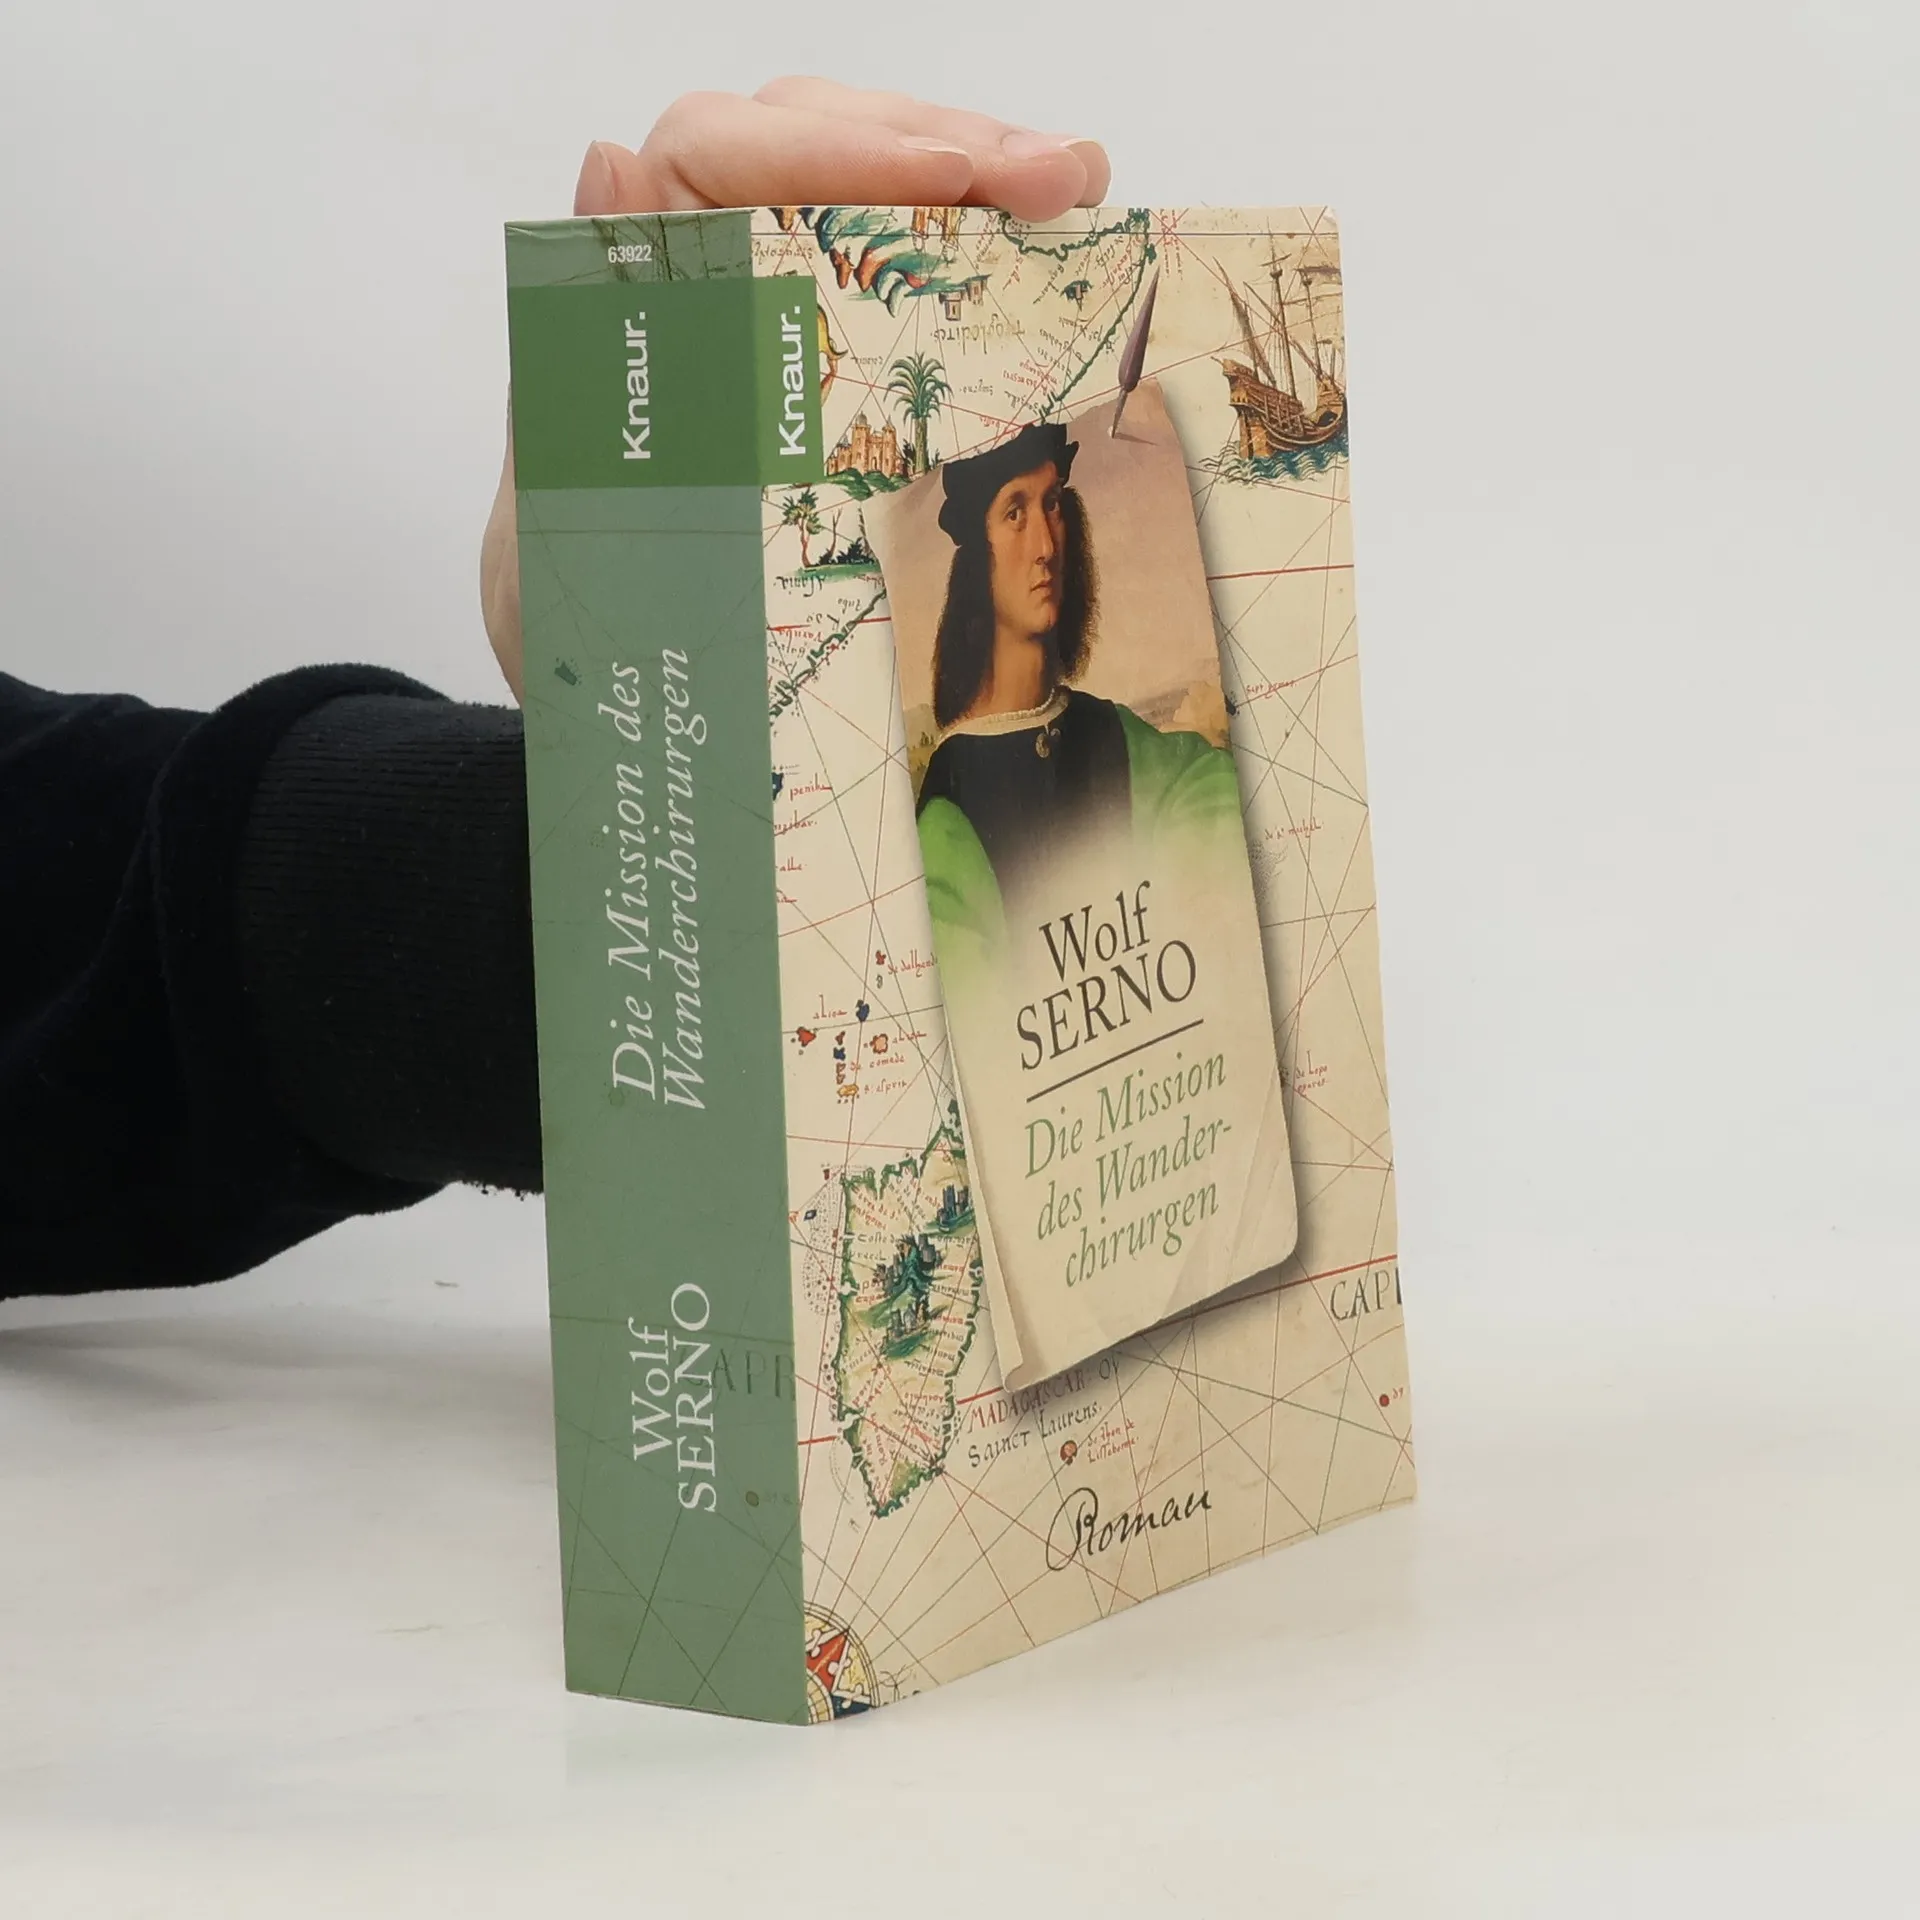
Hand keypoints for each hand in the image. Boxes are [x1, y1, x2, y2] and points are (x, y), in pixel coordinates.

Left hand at [481, 78, 1111, 701]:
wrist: (619, 686)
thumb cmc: (586, 592)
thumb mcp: (571, 486)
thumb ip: (583, 337)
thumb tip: (609, 158)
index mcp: (634, 281)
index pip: (720, 156)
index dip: (835, 152)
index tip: (946, 184)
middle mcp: (706, 264)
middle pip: (825, 143)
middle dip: (951, 148)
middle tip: (1063, 178)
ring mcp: (783, 298)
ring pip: (879, 184)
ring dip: (990, 174)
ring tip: (1082, 186)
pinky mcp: (841, 347)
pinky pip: (913, 263)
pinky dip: (991, 243)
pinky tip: (1061, 234)